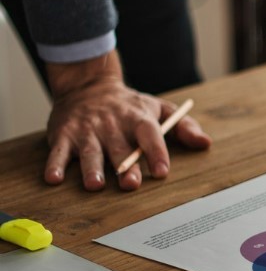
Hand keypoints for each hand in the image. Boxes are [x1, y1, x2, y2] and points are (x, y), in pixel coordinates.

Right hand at [44, 50, 210, 190]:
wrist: (88, 85)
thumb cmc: (129, 106)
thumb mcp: (158, 109)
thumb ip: (183, 126)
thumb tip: (205, 143)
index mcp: (137, 118)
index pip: (150, 134)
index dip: (157, 152)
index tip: (163, 170)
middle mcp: (112, 124)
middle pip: (120, 147)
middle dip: (125, 166)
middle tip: (131, 183)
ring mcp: (86, 129)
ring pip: (89, 151)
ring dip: (91, 168)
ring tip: (95, 184)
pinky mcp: (64, 134)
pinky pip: (58, 151)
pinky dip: (55, 164)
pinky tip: (54, 178)